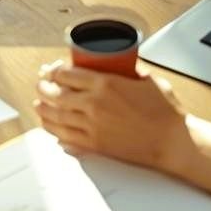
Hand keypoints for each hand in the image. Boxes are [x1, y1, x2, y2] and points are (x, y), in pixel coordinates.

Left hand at [34, 60, 191, 172]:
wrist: (172, 141)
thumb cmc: (165, 111)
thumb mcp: (148, 80)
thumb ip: (130, 71)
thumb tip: (122, 65)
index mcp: (106, 84)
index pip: (68, 74)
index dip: (55, 71)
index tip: (52, 70)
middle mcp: (94, 104)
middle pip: (56, 94)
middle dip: (44, 87)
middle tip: (41, 84)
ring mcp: (93, 126)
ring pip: (57, 116)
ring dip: (43, 109)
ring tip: (38, 104)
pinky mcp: (95, 145)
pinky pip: (66, 136)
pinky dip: (54, 130)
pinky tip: (50, 125)